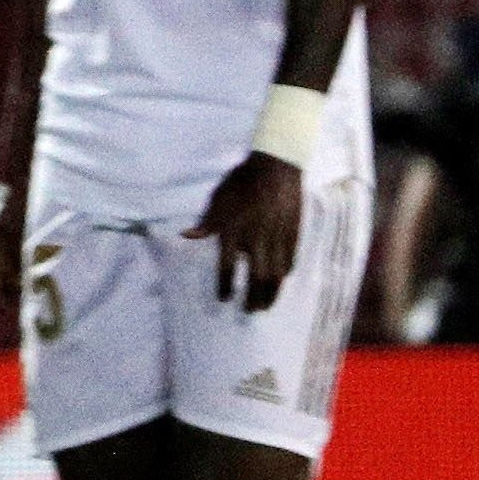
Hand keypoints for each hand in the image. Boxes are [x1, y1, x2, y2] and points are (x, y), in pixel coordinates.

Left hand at [185, 152, 303, 311]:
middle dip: (252, 297)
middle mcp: (255, 240)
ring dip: (271, 292)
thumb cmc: (241, 183)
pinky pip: (290, 259)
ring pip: (276, 274)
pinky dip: (285, 273)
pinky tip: (281, 280)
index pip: (226, 268)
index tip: (224, 299)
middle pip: (256, 277)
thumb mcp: (217, 199)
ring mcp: (277, 238)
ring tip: (266, 305)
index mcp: (233, 232)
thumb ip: (205, 223)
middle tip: (249, 311)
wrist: (275, 168)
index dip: (225, 286)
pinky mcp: (293, 233)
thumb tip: (186, 236)